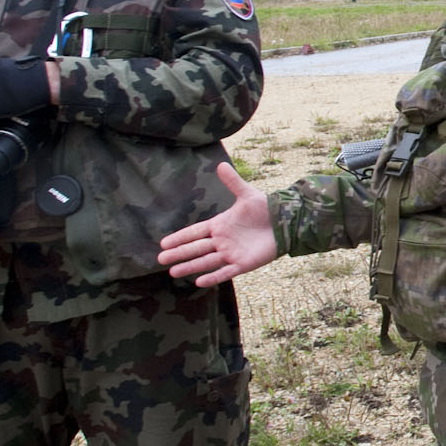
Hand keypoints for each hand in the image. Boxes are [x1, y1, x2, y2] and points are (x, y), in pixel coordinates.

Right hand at [157, 163, 276, 285]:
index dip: (180, 237)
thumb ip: (233, 182)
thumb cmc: (265, 208)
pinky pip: (226, 272)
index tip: (163, 243)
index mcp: (220, 225)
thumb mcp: (247, 195)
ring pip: (206, 261)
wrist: (285, 222)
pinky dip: (213, 277)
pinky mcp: (244, 264)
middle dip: (179, 253)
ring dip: (190, 266)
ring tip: (173, 272)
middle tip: (160, 259)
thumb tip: (221, 164)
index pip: (195, 232)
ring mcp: (232, 253)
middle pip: (196, 248)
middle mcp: (222, 241)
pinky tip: (199, 281)